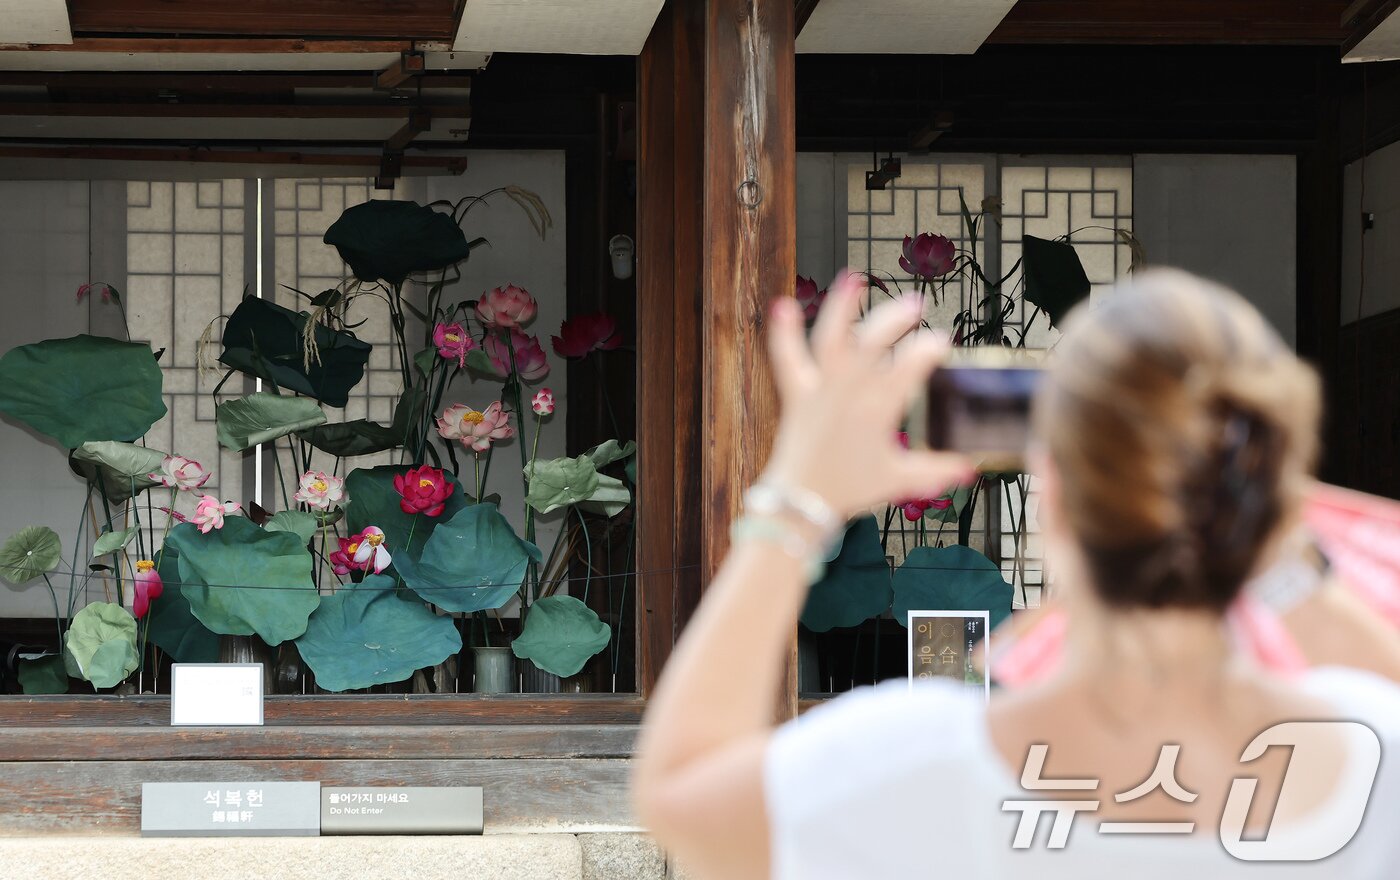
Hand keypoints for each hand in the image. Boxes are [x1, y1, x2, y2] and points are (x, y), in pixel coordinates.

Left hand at [763, 271, 972, 519]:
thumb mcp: (899, 481)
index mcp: (876, 413)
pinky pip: (787, 360)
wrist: (800, 504)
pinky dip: (783, 334)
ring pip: (828, 342)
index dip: (926, 353)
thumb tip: (970, 466)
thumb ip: (937, 470)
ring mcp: (819, 391)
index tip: (940, 342)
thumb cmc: (849, 491)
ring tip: (853, 279)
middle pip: (871, 346)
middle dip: (893, 321)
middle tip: (915, 305)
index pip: (907, 372)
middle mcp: (846, 395)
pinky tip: (783, 306)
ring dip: (839, 309)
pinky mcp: (796, 395)